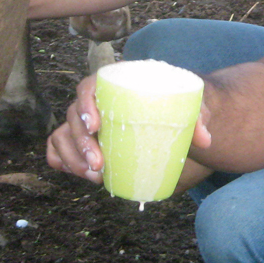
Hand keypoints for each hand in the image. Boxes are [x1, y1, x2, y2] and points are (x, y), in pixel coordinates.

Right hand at [45, 73, 212, 184]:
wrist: (170, 115)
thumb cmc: (175, 105)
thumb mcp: (188, 106)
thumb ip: (197, 118)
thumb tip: (204, 141)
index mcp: (114, 85)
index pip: (88, 87)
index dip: (85, 105)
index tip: (95, 125)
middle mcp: (95, 102)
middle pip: (73, 116)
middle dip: (80, 143)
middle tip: (98, 164)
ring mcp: (86, 122)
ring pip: (63, 135)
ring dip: (72, 157)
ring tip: (93, 176)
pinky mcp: (85, 140)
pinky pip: (59, 147)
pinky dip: (61, 160)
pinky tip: (74, 173)